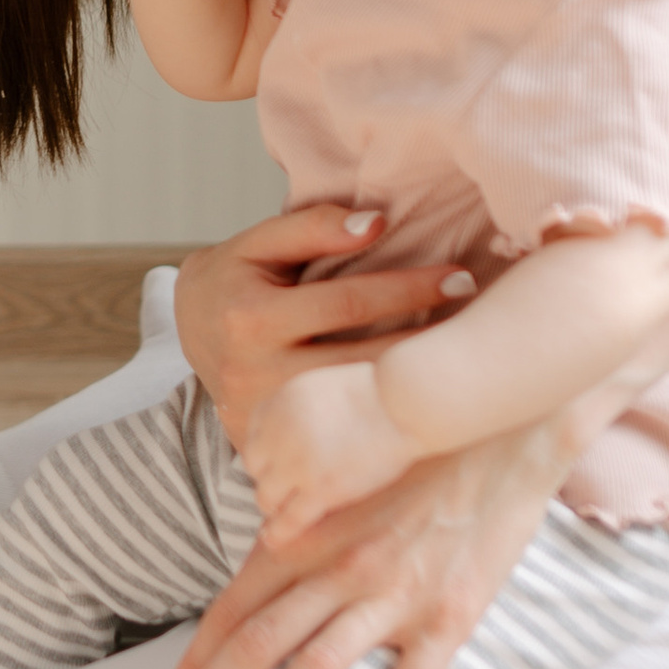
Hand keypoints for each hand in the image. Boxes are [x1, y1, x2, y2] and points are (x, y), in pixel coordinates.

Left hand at [158, 423, 564, 668]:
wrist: (497, 429)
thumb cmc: (416, 453)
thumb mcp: (341, 480)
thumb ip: (303, 522)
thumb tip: (267, 550)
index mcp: (306, 535)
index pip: (235, 606)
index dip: (198, 655)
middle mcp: (336, 568)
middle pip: (255, 645)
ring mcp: (389, 597)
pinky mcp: (444, 620)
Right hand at [174, 202, 462, 443]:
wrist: (186, 336)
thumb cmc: (233, 278)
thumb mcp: (258, 241)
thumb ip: (313, 226)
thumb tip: (377, 222)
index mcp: (249, 316)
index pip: (348, 301)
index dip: (409, 288)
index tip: (461, 278)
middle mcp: (254, 374)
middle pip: (360, 361)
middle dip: (425, 344)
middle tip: (482, 325)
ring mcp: (262, 418)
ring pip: (354, 407)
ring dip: (412, 387)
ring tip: (461, 365)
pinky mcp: (270, 447)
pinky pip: (336, 440)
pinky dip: (381, 426)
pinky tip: (423, 408)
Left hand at [240, 358, 418, 538]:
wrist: (403, 404)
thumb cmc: (377, 393)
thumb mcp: (321, 386)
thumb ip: (299, 407)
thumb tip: (294, 429)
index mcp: (281, 402)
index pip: (254, 433)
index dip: (264, 451)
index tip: (272, 462)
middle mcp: (280, 433)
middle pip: (254, 466)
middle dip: (268, 476)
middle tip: (283, 486)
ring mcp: (298, 464)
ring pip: (266, 496)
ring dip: (274, 504)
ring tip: (283, 511)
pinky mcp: (321, 490)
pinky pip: (290, 519)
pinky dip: (280, 532)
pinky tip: (273, 540)